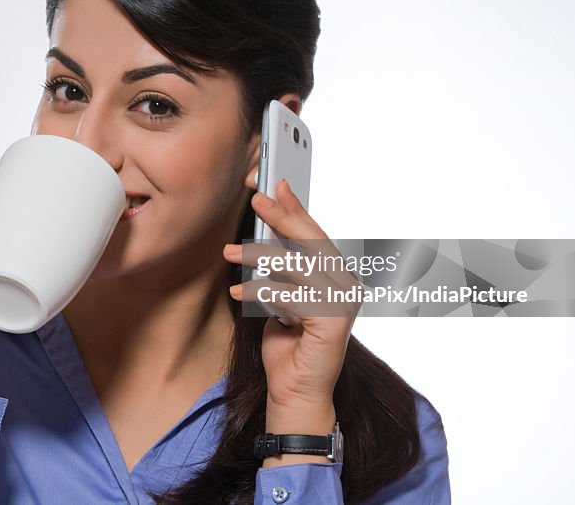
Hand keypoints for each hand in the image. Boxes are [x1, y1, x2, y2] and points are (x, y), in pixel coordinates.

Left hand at [223, 179, 360, 428]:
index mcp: (334, 276)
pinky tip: (240, 295)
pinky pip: (293, 295)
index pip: (314, 234)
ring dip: (260, 257)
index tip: (275, 183)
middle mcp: (344, 286)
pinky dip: (264, 293)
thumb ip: (280, 267)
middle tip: (255, 198)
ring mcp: (342, 304)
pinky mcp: (332, 323)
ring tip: (229, 254)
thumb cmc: (287, 344)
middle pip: (312, 242)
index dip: (295, 207)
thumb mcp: (278, 295)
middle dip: (282, 216)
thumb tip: (263, 230)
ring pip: (299, 266)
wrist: (293, 391)